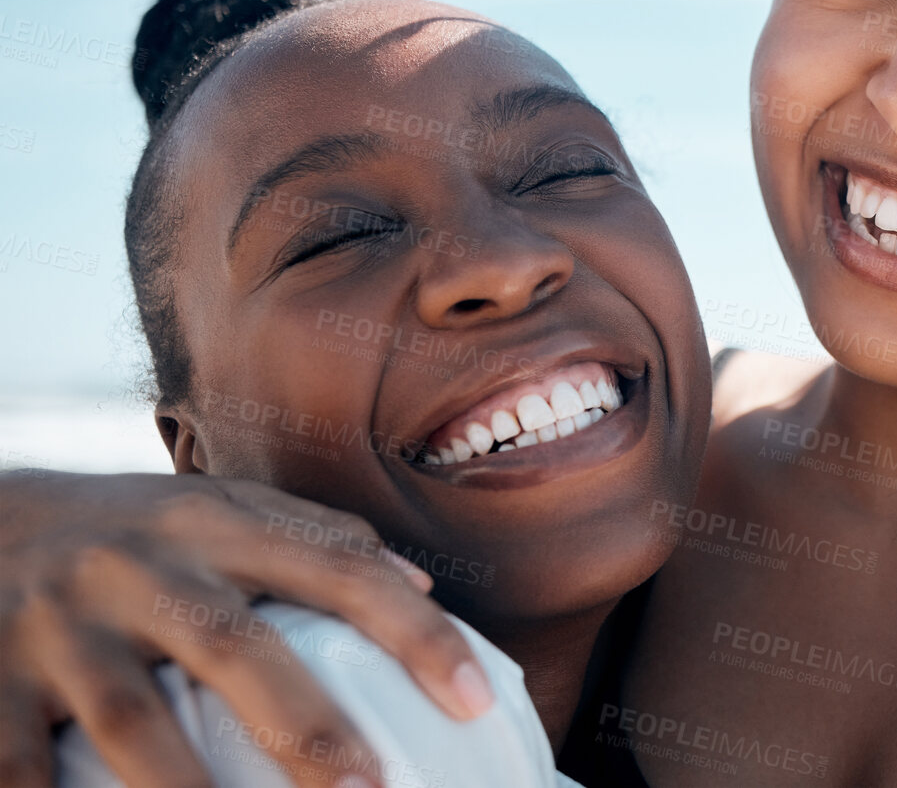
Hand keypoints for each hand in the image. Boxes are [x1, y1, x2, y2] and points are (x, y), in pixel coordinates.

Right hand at [0, 470, 494, 787]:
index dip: (413, 634)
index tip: (476, 698)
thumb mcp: (219, 508)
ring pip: (131, 717)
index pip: (339, 572)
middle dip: (307, 724)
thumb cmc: (130, 527)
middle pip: (237, 648)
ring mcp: (62, 627)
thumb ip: (315, 536)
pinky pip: (18, 763)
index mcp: (217, 526)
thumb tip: (418, 585)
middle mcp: (144, 569)